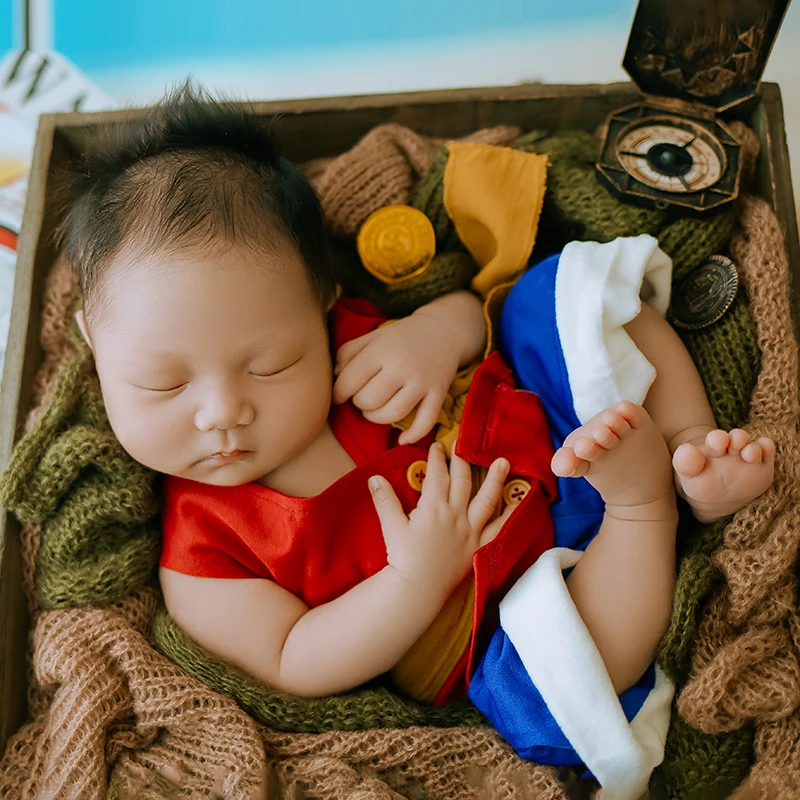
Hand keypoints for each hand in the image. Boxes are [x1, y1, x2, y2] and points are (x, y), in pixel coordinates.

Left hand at [332, 292, 484, 444]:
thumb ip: (347, 353)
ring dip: (377, 418)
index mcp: (381, 350)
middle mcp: (402, 366)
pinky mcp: (439, 393)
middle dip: (359, 404)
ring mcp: (422, 382)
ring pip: (392, 414)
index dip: (338, 393)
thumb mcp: (372, 337)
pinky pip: (425, 422)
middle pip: (369, 400)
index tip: (341, 394)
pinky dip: (413, 435)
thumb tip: (333, 377)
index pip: (349, 381)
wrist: (444, 330)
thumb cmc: (401, 337)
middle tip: (362, 397)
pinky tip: (401, 439)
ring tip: (375, 410)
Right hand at [368, 442, 509, 602]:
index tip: (437, 445)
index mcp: (433, 507)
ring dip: (495, 479)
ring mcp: (470, 530)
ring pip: (486, 499)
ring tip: (504, 462)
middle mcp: (455, 515)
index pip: (437, 475)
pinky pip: (498, 529)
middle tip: (462, 445)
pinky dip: (509, 515)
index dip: (437, 458)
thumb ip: (384, 500)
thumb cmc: (403, 558)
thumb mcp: (391, 527)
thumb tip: (374, 477)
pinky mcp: (478, 546)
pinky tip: (517, 503)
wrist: (418, 588)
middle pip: (462, 481)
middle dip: (461, 461)